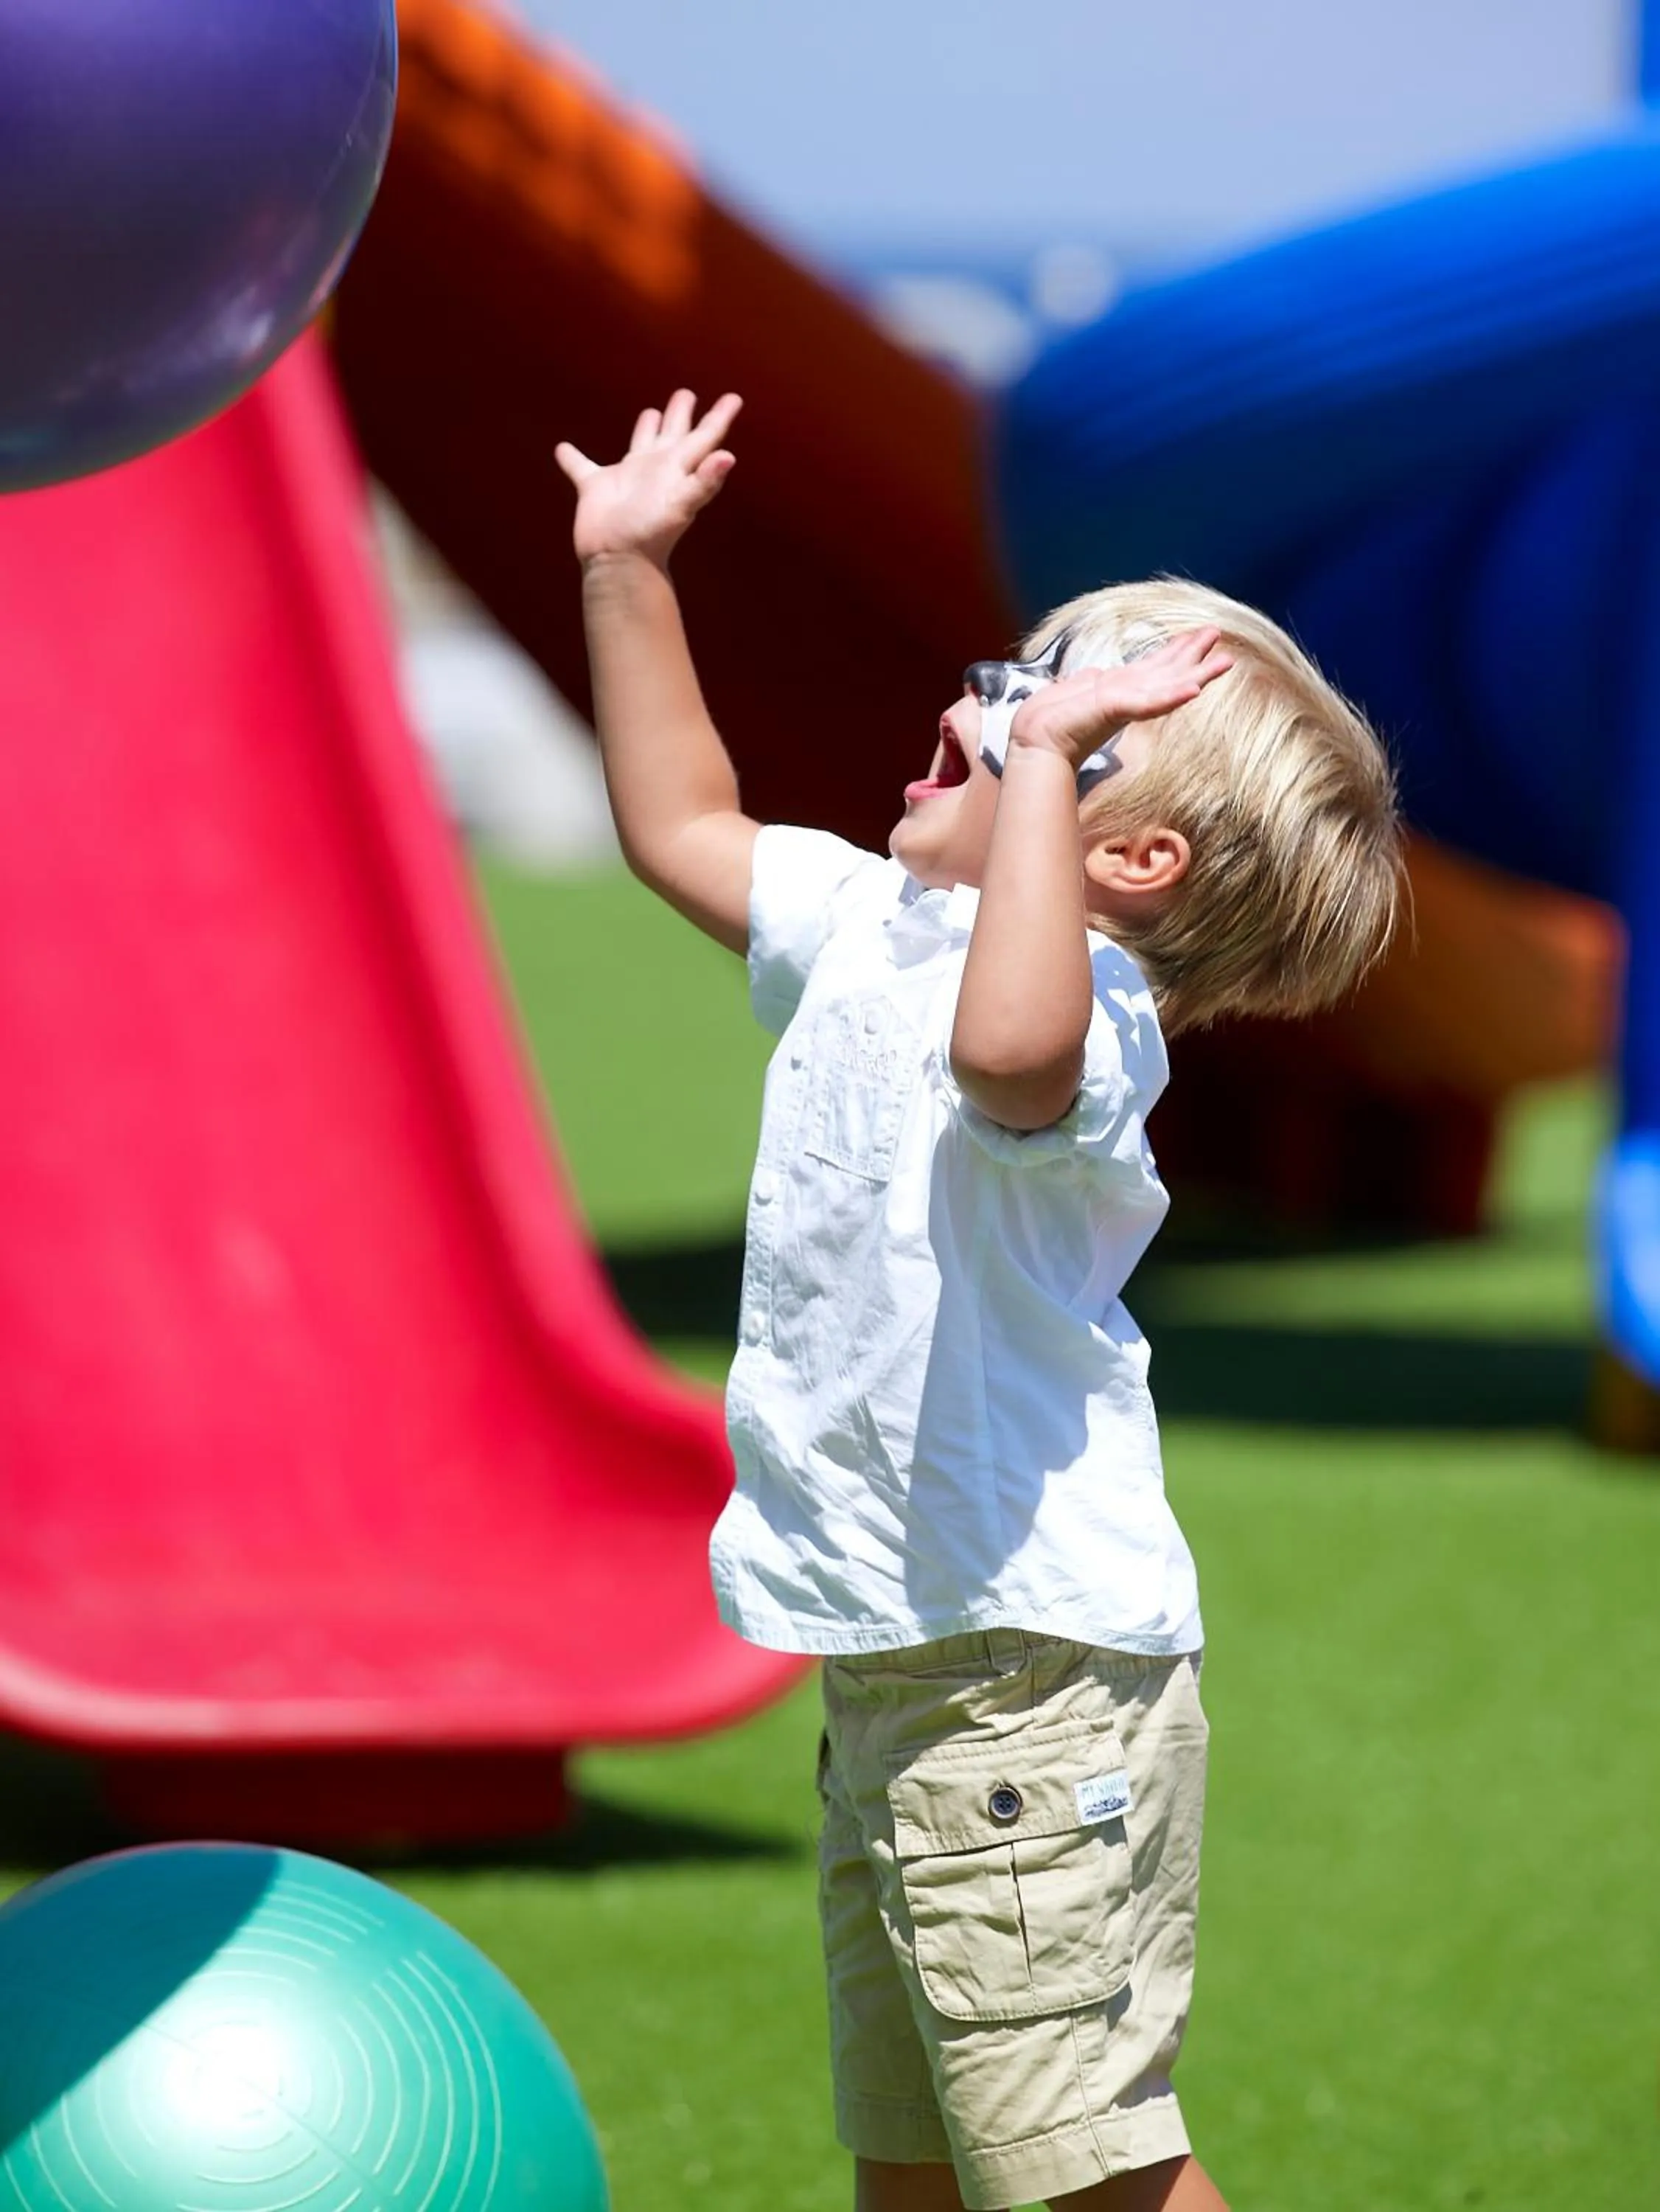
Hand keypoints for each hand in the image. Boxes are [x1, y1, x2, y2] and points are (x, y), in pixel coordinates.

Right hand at [555, 389, 741, 565]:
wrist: (618, 562)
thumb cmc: (651, 535)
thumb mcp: (682, 504)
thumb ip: (704, 481)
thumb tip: (728, 457)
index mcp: (676, 469)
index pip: (703, 438)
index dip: (718, 418)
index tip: (734, 398)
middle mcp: (656, 470)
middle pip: (673, 435)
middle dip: (680, 415)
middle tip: (686, 395)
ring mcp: (627, 480)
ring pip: (639, 446)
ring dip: (646, 428)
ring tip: (652, 412)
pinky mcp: (595, 489)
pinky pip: (581, 468)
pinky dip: (572, 459)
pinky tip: (562, 449)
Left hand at [1008, 627, 1234, 773]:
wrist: (1033, 740)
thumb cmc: (1048, 719)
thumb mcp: (1073, 689)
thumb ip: (1089, 680)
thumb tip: (1094, 672)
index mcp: (1118, 688)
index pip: (1152, 666)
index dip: (1174, 650)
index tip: (1194, 636)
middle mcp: (1127, 695)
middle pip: (1168, 671)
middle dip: (1194, 654)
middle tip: (1220, 636)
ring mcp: (1124, 703)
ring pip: (1168, 685)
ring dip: (1197, 673)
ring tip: (1226, 661)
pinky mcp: (1115, 709)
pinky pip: (1148, 702)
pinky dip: (1171, 696)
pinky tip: (1193, 689)